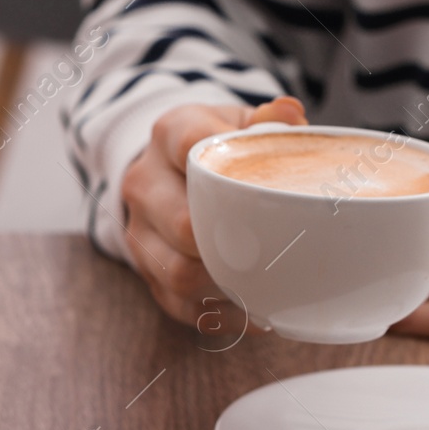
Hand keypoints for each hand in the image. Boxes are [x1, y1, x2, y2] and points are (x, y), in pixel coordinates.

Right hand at [119, 96, 305, 331]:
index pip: (188, 144)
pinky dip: (223, 315)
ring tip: (272, 287)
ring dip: (228, 286)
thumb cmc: (217, 148)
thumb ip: (265, 120)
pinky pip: (181, 306)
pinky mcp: (147, 272)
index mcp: (168, 134)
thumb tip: (288, 115)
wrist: (169, 171)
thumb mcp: (236, 122)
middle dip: (231, 241)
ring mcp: (140, 232)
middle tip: (281, 248)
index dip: (226, 164)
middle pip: (181, 224)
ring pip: (178, 273)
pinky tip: (258, 311)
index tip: (267, 181)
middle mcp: (144, 183)